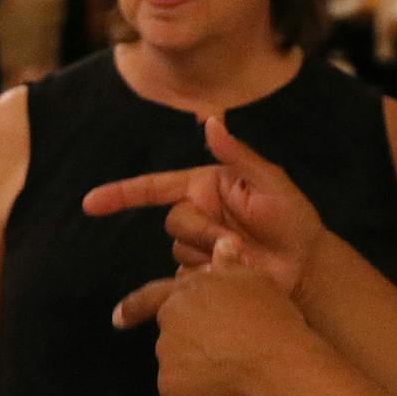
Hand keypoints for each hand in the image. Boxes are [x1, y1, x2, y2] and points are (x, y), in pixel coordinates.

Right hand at [83, 116, 323, 315]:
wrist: (306, 265)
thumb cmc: (293, 218)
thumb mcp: (271, 182)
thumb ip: (238, 154)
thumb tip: (210, 119)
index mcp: (206, 186)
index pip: (153, 187)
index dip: (120, 194)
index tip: (90, 203)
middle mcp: (198, 212)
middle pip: (173, 221)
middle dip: (204, 231)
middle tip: (238, 241)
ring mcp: (199, 244)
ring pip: (179, 250)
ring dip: (210, 254)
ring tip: (244, 256)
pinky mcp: (203, 273)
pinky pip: (189, 275)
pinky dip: (210, 275)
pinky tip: (234, 272)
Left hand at [149, 240, 316, 395]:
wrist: (279, 363)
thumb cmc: (270, 317)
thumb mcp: (254, 281)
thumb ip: (229, 266)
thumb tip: (222, 244)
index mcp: (185, 293)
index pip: (152, 297)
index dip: (134, 308)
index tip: (116, 319)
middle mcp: (168, 323)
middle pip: (174, 336)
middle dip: (193, 343)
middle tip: (228, 353)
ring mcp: (166, 357)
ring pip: (179, 366)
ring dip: (198, 370)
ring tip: (234, 372)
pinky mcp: (170, 390)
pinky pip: (182, 395)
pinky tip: (226, 392)